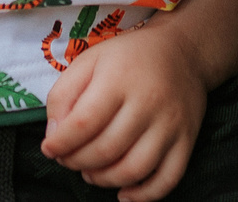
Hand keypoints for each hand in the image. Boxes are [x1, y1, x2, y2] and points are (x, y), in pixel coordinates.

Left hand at [40, 20, 206, 199]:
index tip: (50, 148)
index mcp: (119, 79)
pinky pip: (168, 179)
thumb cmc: (129, 58)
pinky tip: (124, 193)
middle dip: (77, 162)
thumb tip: (54, 136)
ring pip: (133, 170)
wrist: (182, 51)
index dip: (61, 143)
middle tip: (68, 159)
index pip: (84, 123)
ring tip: (90, 173)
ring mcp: (170, 124)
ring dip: (104, 180)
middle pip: (106, 150)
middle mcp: (148, 103)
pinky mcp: (187, 140)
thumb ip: (63, 95)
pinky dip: (144, 195)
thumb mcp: (89, 61)